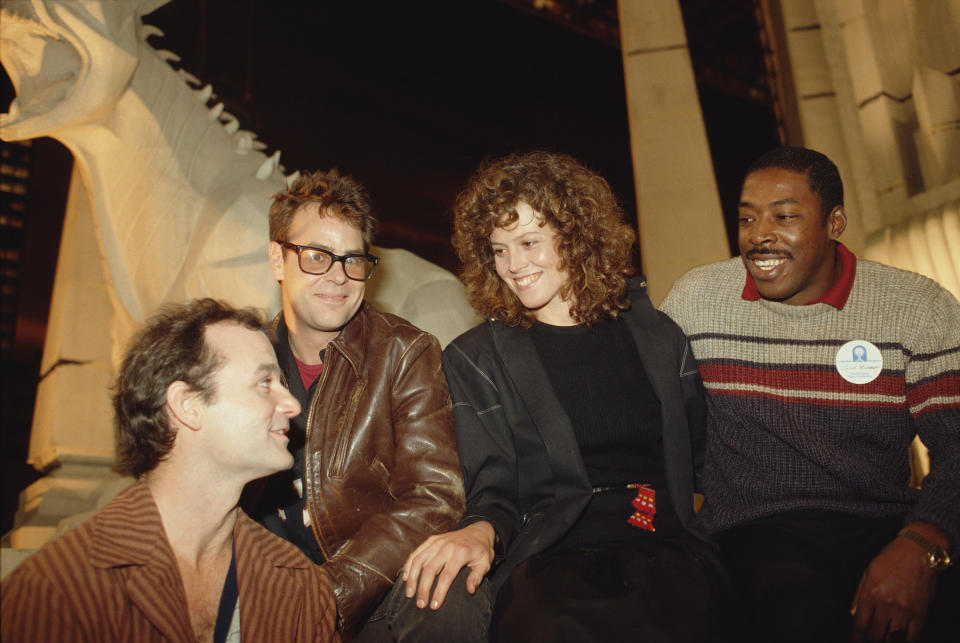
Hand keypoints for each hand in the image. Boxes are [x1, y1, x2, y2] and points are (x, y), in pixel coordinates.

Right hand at [402, 521, 494, 609]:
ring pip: (419, 560)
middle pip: (430, 569)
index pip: (447, 575)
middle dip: (423, 588)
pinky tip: (405, 577)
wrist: (478, 531)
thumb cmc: (481, 550)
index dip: (439, 592)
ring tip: (409, 594)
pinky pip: (417, 552)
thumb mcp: (485, 563)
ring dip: (412, 578)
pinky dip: (409, 564)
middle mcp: (446, 546)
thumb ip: (477, 577)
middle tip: (420, 604)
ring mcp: (437, 541)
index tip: (434, 606)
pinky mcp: (432, 540)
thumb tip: (469, 590)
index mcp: (461, 553)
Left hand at [850, 525, 942, 641]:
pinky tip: (899, 640)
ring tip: (881, 639)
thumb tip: (852, 613)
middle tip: (868, 639)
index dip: (855, 636)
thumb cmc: (892, 558)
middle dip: (870, 640)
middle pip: (875, 634)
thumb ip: (859, 594)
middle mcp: (887, 604)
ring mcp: (905, 610)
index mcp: (871, 593)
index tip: (854, 640)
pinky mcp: (921, 613)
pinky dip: (905, 641)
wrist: (919, 551)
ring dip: (885, 641)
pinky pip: (913, 637)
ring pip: (893, 638)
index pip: (860, 623)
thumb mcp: (869, 571)